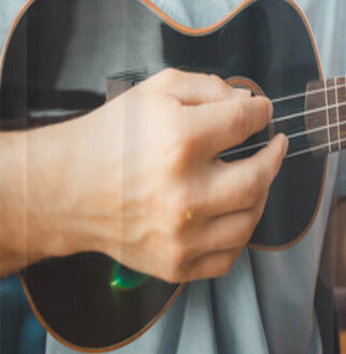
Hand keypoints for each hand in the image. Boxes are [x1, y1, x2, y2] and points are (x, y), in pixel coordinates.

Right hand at [57, 68, 286, 282]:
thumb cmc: (110, 137)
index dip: (260, 112)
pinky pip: (229, 256)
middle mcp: (183, 194)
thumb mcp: (156, 92)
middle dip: (274, 156)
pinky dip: (238, 233)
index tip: (262, 112)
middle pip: (259, 176)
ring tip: (252, 177)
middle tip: (275, 145)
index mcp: (178, 142)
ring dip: (260, 194)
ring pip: (250, 220)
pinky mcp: (174, 265)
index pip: (244, 122)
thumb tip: (250, 102)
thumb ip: (209, 88)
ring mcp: (180, 236)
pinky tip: (231, 212)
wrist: (62, 190)